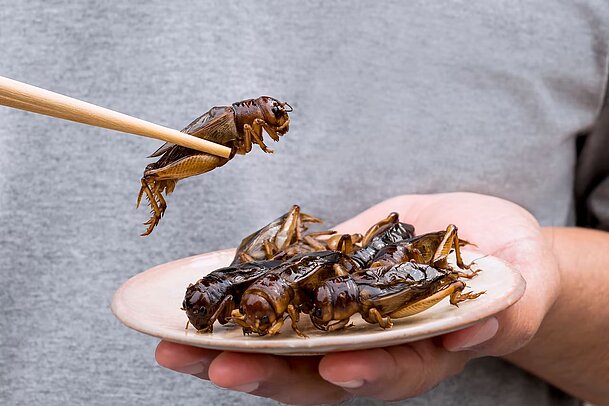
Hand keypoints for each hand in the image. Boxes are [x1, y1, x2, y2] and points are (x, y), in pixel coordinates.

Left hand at [155, 193, 559, 403]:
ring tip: (176, 342)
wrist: (481, 241)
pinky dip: (239, 293)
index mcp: (419, 353)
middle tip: (212, 363)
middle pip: (315, 369)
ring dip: (230, 342)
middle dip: (264, 369)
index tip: (332, 368)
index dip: (362, 373)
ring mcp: (342, 315)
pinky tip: (199, 289)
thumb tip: (476, 326)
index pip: (387, 373)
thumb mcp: (519, 283)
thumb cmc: (511, 268)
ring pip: (282, 339)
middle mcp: (372, 344)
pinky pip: (278, 291)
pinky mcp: (323, 281)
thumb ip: (506, 308)